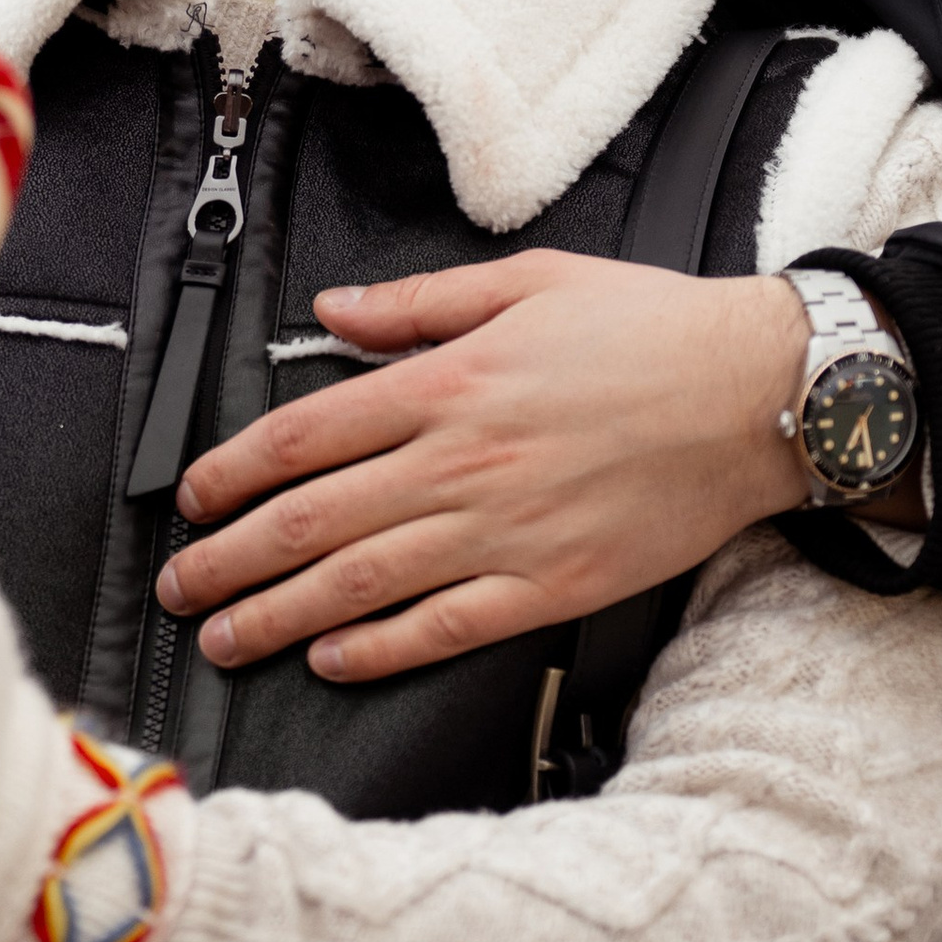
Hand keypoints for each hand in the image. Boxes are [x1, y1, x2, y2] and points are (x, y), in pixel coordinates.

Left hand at [159, 257, 807, 682]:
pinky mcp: (552, 585)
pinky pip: (446, 627)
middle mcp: (462, 463)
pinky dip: (381, 648)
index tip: (193, 499)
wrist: (760, 393)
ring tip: (227, 638)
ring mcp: (505, 531)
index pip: (302, 437)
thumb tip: (332, 309)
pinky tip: (333, 659)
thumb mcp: (527, 282)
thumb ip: (418, 303)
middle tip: (181, 586)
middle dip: (229, 559)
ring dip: (279, 615)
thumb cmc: (654, 332)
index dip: (231, 474)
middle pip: (310, 521)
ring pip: (361, 584)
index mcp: (447, 385)